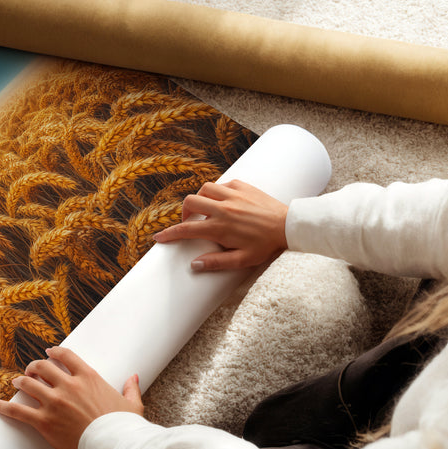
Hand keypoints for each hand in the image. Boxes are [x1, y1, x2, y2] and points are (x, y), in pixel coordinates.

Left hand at [0, 347, 142, 448]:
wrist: (115, 445)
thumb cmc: (124, 426)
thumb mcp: (132, 404)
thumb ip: (130, 388)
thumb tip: (134, 377)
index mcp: (88, 377)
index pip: (65, 356)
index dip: (54, 352)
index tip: (48, 353)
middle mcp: (68, 385)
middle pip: (42, 367)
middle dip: (34, 367)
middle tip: (30, 371)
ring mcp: (54, 402)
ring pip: (28, 384)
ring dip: (20, 381)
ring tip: (15, 382)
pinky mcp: (44, 421)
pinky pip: (18, 411)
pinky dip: (4, 406)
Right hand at [153, 179, 287, 271]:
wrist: (289, 226)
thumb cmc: (266, 245)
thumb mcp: (243, 260)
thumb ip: (217, 262)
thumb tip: (194, 264)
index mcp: (220, 227)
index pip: (186, 230)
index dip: (169, 234)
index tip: (159, 238)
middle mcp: (223, 208)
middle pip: (190, 202)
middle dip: (184, 213)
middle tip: (190, 222)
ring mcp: (233, 195)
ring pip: (204, 189)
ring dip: (200, 199)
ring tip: (206, 210)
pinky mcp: (243, 186)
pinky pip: (222, 184)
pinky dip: (218, 191)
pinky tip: (223, 201)